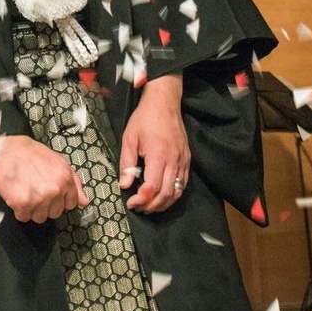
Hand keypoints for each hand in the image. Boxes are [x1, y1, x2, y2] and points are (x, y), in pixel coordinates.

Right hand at [0, 134, 87, 222]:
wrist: (7, 150)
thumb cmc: (30, 153)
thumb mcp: (59, 162)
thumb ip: (74, 182)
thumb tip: (84, 201)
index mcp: (64, 179)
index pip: (71, 204)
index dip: (61, 200)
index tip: (54, 196)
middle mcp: (53, 190)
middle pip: (55, 213)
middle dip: (46, 205)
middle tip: (37, 191)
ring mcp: (38, 199)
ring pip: (39, 218)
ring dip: (33, 209)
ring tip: (27, 193)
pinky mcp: (22, 204)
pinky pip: (23, 217)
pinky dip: (19, 210)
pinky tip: (18, 196)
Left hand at [121, 74, 189, 213]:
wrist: (164, 102)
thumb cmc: (145, 118)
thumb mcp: (129, 138)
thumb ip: (126, 164)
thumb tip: (124, 185)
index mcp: (158, 154)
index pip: (152, 187)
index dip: (141, 200)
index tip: (131, 203)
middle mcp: (174, 160)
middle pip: (166, 194)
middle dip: (151, 206)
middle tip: (138, 207)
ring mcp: (183, 160)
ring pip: (177, 192)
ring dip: (163, 204)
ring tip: (149, 206)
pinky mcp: (187, 159)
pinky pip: (183, 184)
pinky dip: (174, 194)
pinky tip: (162, 196)